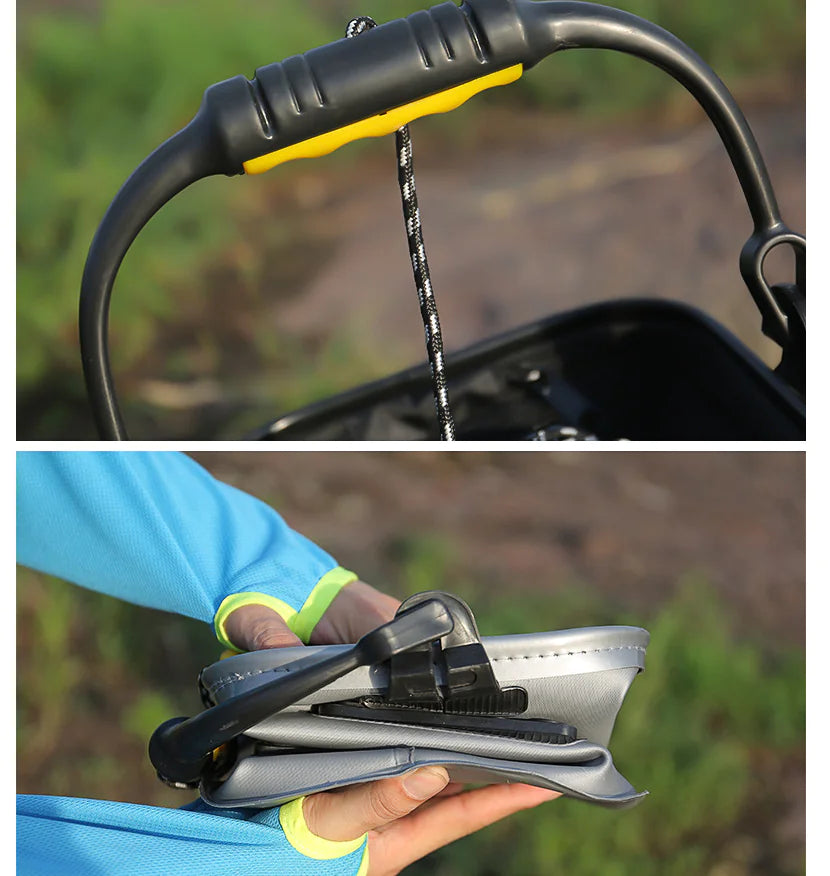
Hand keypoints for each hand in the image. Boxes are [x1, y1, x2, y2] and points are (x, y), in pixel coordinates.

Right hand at [223, 581, 559, 875]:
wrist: (231, 820)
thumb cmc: (274, 833)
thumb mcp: (324, 822)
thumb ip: (377, 801)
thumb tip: (432, 771)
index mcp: (393, 835)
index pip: (461, 814)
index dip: (503, 797)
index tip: (547, 778)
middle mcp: (393, 812)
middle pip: (456, 789)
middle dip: (492, 765)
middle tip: (533, 737)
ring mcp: (378, 787)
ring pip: (433, 766)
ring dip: (462, 744)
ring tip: (499, 718)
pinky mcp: (359, 764)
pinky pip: (402, 745)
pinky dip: (424, 730)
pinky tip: (438, 710)